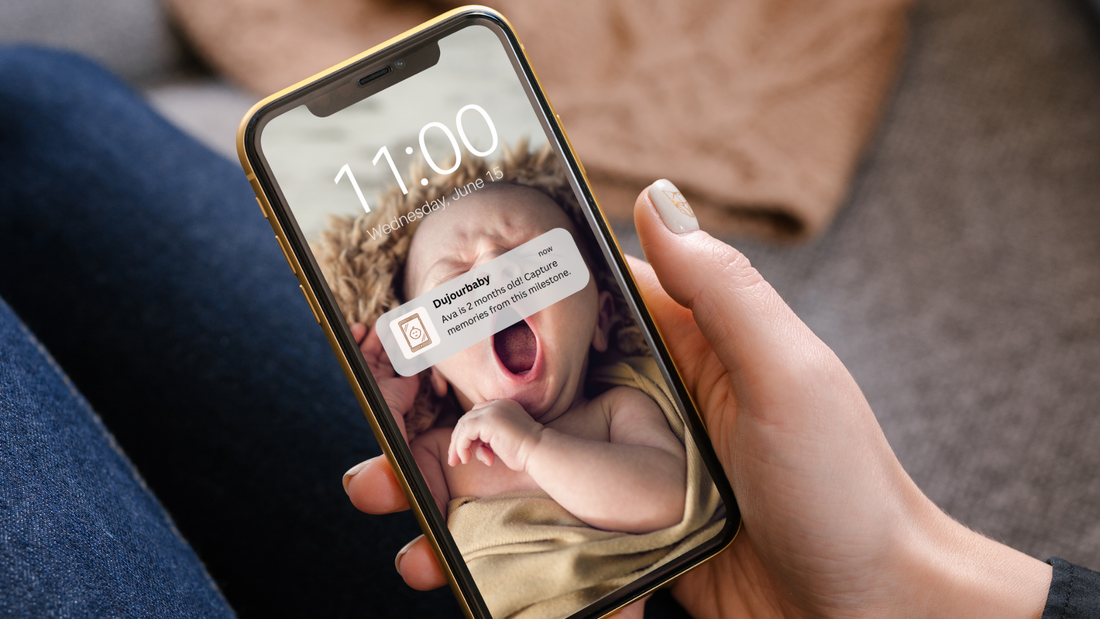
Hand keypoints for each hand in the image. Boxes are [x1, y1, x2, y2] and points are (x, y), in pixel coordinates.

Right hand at [345, 183, 1052, 617]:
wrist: (878, 610)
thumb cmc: (849, 487)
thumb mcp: (790, 375)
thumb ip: (722, 290)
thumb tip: (658, 195)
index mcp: (678, 352)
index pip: (572, 314)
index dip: (496, 313)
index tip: (418, 320)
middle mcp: (645, 413)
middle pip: (526, 406)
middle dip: (446, 423)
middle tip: (377, 442)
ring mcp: (632, 485)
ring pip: (524, 481)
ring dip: (454, 500)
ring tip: (398, 526)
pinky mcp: (629, 548)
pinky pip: (552, 547)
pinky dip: (505, 563)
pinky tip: (464, 577)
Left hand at [447, 399, 543, 470]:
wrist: (539, 451)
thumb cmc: (526, 453)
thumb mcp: (503, 443)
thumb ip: (488, 440)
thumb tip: (471, 448)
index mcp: (503, 406)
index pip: (477, 416)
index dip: (469, 435)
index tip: (467, 454)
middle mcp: (497, 404)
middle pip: (468, 419)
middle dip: (459, 440)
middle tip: (455, 460)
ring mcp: (492, 410)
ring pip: (463, 425)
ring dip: (458, 445)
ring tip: (459, 461)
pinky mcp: (487, 420)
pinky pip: (465, 431)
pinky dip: (461, 446)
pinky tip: (466, 459)